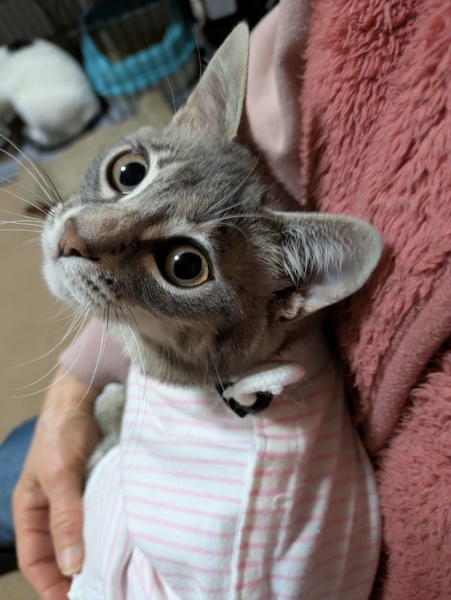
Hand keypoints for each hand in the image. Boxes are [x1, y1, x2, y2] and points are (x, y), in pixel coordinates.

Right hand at [13, 368, 100, 599]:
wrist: (84, 396)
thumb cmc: (62, 431)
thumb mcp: (60, 476)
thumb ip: (65, 518)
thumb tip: (70, 565)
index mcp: (30, 508)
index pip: (34, 558)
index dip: (49, 584)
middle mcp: (52, 507)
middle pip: (58, 552)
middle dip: (73, 575)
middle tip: (101, 591)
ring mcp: (75, 497)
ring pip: (81, 536)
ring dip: (94, 554)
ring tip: (114, 574)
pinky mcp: (96, 486)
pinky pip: (99, 518)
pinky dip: (108, 532)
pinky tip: (123, 543)